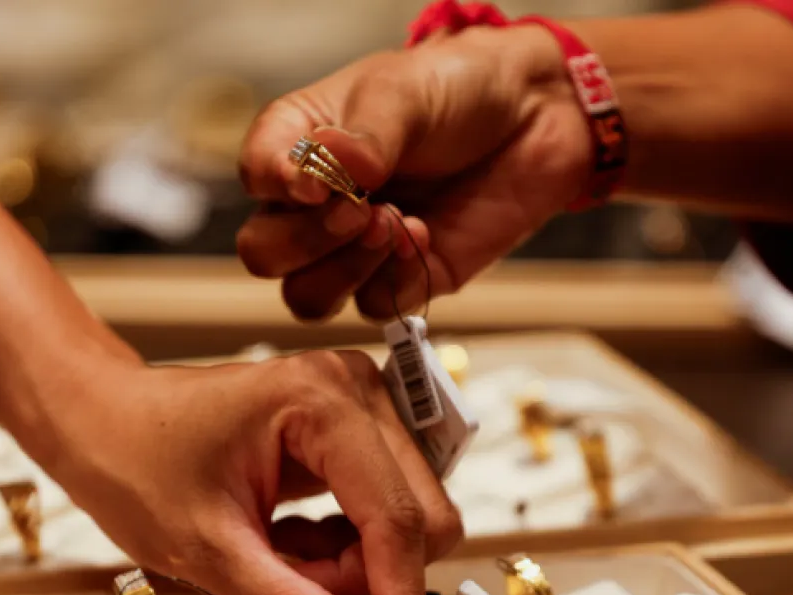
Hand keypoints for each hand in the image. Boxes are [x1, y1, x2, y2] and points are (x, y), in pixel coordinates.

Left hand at [47, 351, 461, 594]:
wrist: (99, 419)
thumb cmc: (133, 461)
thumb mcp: (207, 551)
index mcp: (323, 401)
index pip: (397, 519)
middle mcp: (356, 391)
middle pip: (418, 519)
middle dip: (362, 578)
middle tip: (290, 588)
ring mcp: (360, 408)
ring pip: (405, 523)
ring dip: (349, 567)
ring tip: (274, 559)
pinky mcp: (353, 432)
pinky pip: (381, 514)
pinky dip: (341, 550)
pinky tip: (283, 541)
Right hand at [236, 25, 589, 319]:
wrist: (537, 117)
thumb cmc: (458, 89)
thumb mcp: (404, 93)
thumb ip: (365, 136)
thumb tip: (334, 170)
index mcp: (298, 145)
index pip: (255, 177)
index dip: (275, 187)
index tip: (314, 182)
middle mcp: (315, 204)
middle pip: (266, 253)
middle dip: (307, 240)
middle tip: (361, 209)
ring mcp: (353, 249)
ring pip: (307, 297)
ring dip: (345, 270)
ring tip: (395, 224)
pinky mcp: (400, 280)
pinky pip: (373, 306)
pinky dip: (396, 279)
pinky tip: (426, 235)